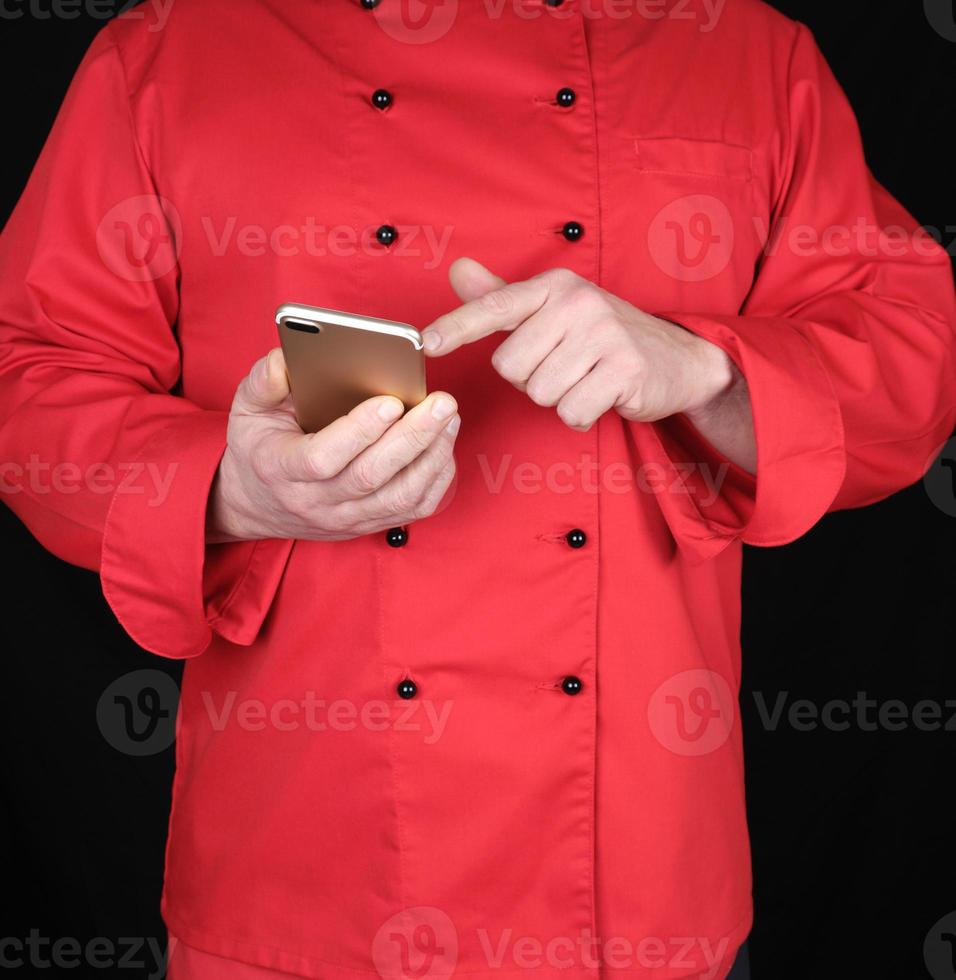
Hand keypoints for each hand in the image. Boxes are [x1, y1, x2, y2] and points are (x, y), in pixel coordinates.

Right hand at [208, 349, 459, 541]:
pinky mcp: (369, 524)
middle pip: (371, 476)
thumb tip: (289, 358)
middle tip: (442, 403)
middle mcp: (315, 501)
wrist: (259, 505)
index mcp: (281, 469)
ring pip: (399, 496)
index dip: (358, 431)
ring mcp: (346, 518)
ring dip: (432, 456)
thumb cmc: (260, 447)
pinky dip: (436, 478)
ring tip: (450, 418)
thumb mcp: (248, 410)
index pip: (322, 458)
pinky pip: (413, 508)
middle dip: (412, 437)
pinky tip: (444, 444)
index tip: (390, 401)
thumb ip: (264, 381)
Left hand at [422, 258, 736, 431]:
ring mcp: (604, 335)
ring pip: (540, 393)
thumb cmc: (604, 337)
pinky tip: (601, 396)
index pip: (497, 307)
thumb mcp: (555, 312)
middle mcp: (577, 303)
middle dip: (530, 380)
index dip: (459, 327)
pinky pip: (571, 411)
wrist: (678, 360)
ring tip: (585, 379)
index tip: (428, 344)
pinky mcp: (624, 369)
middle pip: (512, 368)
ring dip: (558, 398)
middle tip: (565, 367)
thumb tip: (458, 270)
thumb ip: (503, 298)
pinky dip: (581, 414)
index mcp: (554, 287)